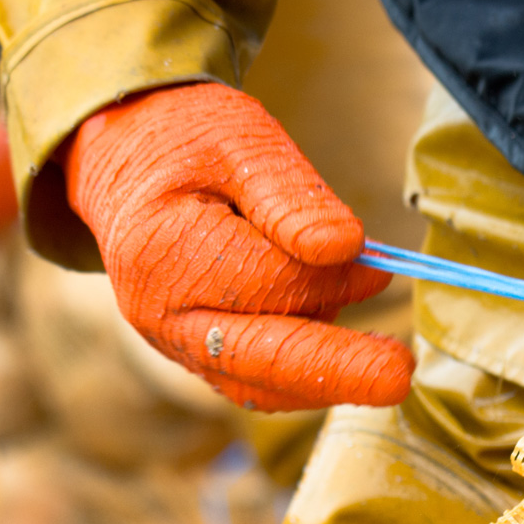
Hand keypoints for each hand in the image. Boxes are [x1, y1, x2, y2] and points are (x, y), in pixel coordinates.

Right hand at [66, 83, 412, 411]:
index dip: (332, 275)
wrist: (124, 159)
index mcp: (165, 253)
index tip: (377, 262)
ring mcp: (172, 343)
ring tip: (377, 351)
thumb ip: (292, 197)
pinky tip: (344, 358)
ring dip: (323, 374)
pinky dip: (302, 377)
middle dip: (335, 370)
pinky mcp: (194, 356)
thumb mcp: (242, 141)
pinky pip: (253, 382)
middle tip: (399, 374)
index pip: (270, 283)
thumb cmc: (187, 140)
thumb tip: (346, 248)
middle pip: (260, 360)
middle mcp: (161, 314)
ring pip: (260, 384)